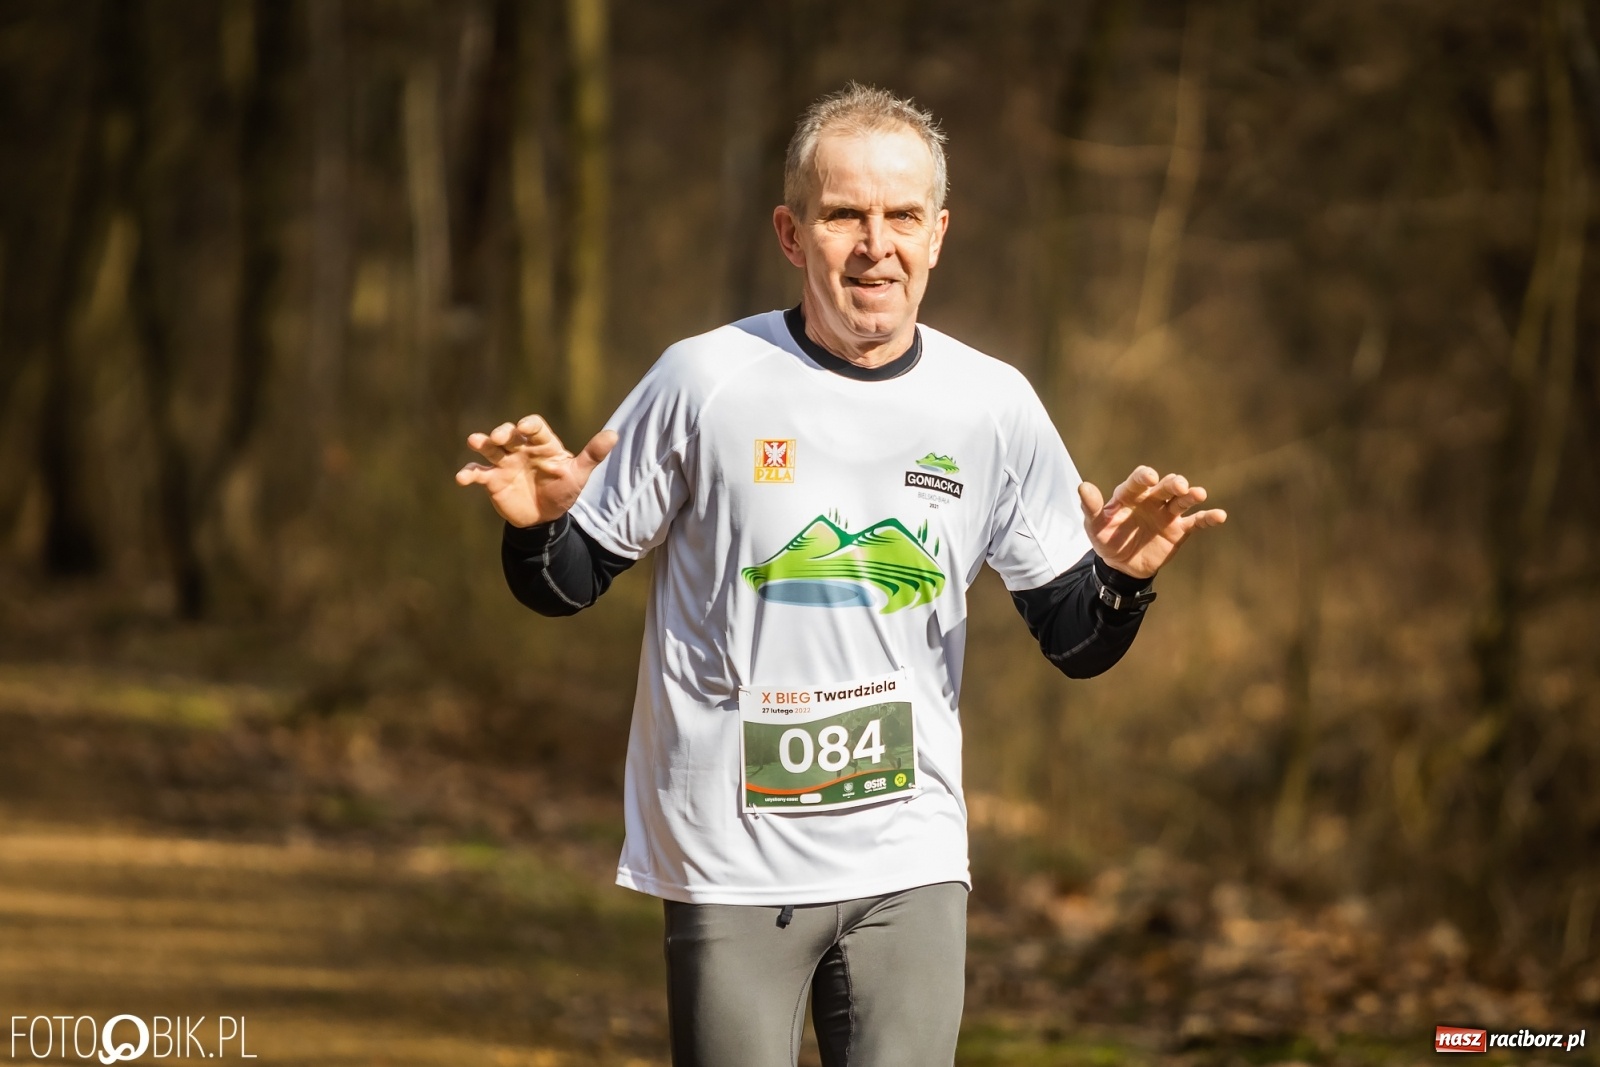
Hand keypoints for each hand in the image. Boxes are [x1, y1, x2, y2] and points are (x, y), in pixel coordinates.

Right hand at [455, 415, 617, 527]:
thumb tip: (614, 435)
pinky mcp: (492, 480)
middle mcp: (520, 449)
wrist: (545, 517)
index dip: (530, 425)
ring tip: (475, 441)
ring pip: (490, 448)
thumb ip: (593, 455)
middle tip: (500, 436)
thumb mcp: (579, 474)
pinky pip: (478, 474)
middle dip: (503, 432)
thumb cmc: (563, 489)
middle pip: (509, 434)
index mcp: (542, 444)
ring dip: (481, 443)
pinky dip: (468, 474)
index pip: (535, 428)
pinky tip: (462, 478)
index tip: (526, 426)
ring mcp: (504, 463)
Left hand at [1078, 466, 1226, 579]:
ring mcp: (1167, 514)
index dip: (1144, 477)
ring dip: (1191, 496)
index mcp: (1130, 494)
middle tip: (1179, 485)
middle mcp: (1152, 500)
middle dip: (1172, 484)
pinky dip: (1208, 518)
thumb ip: (1091, 507)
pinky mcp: (1179, 530)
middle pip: (1165, 487)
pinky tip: (1220, 516)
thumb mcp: (1095, 526)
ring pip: (1182, 500)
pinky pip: (1196, 522)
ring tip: (1198, 494)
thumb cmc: (1107, 539)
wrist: (1122, 565)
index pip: (1138, 481)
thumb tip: (1083, 486)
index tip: (1149, 477)